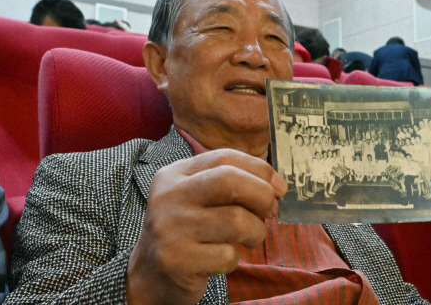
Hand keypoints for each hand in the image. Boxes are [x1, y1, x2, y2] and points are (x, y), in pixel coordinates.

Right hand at [126, 149, 286, 304]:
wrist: (150, 273)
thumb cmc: (188, 230)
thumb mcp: (199, 197)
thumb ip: (231, 184)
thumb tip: (277, 187)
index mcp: (175, 173)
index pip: (224, 157)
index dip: (259, 169)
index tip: (279, 187)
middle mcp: (169, 196)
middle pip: (228, 181)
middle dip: (262, 195)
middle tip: (271, 211)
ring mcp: (170, 227)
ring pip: (235, 221)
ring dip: (256, 232)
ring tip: (250, 238)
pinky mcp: (175, 259)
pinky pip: (226, 255)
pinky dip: (235, 259)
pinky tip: (223, 259)